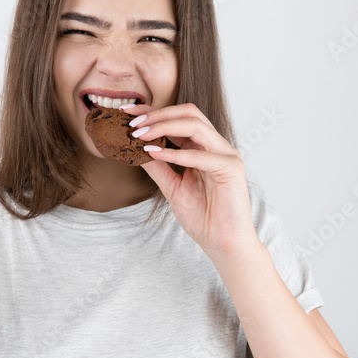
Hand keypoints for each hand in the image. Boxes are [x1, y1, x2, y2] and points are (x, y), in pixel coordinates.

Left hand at [122, 102, 258, 257]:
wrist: (223, 244)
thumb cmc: (203, 217)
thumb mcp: (172, 188)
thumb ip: (158, 167)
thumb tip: (134, 149)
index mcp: (204, 148)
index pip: (179, 119)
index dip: (153, 113)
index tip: (127, 113)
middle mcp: (216, 146)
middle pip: (189, 113)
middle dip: (158, 114)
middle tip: (132, 123)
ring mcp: (226, 155)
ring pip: (195, 125)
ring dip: (164, 127)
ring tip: (140, 134)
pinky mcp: (231, 169)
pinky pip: (201, 155)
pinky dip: (176, 153)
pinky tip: (155, 153)